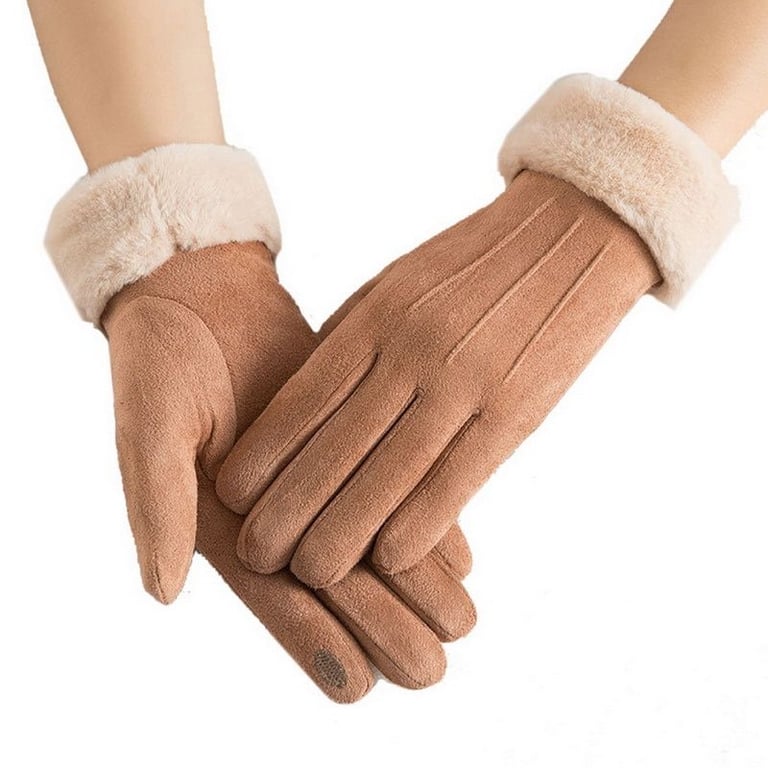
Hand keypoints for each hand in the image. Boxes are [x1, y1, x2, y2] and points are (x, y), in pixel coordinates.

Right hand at [47, 145, 475, 700]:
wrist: (202, 295)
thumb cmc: (160, 362)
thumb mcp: (151, 429)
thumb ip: (158, 506)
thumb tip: (162, 592)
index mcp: (225, 523)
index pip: (274, 597)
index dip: (315, 642)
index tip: (361, 686)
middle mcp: (278, 509)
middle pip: (335, 583)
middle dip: (383, 626)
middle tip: (432, 669)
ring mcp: (318, 475)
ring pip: (369, 540)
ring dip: (413, 582)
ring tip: (462, 620)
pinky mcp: (352, 436)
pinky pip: (389, 482)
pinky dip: (422, 515)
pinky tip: (462, 551)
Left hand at [216, 76, 736, 588]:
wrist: (573, 231)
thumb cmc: (472, 266)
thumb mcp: (400, 285)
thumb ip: (354, 339)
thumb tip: (309, 404)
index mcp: (378, 316)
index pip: (303, 398)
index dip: (263, 454)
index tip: (230, 494)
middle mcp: (413, 350)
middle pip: (336, 446)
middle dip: (288, 509)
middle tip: (256, 554)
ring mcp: (466, 381)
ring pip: (390, 473)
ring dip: (345, 532)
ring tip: (311, 573)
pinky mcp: (517, 409)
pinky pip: (458, 477)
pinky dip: (421, 523)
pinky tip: (391, 557)